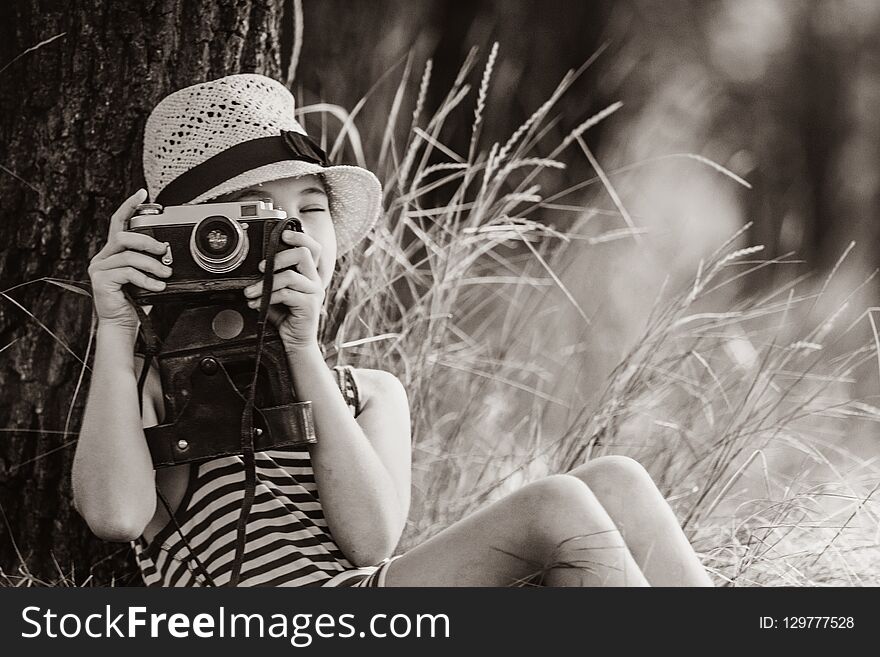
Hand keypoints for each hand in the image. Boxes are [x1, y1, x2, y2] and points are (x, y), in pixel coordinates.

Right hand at [88, 189, 171, 330]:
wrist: (123, 325)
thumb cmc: (135, 301)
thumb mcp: (146, 276)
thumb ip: (149, 261)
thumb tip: (167, 253)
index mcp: (114, 253)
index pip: (119, 222)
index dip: (129, 206)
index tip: (142, 193)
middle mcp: (103, 257)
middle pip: (124, 237)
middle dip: (148, 242)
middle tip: (164, 253)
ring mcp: (99, 268)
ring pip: (128, 255)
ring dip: (151, 265)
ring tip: (164, 275)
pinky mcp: (100, 280)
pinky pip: (127, 272)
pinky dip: (146, 279)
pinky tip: (156, 286)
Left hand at [243, 229, 324, 350]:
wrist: (296, 343)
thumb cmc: (286, 317)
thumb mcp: (277, 293)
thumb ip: (271, 278)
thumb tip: (253, 267)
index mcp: (309, 274)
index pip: (312, 247)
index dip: (299, 237)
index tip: (283, 234)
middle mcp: (315, 281)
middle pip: (304, 254)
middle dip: (279, 257)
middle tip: (260, 267)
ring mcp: (314, 292)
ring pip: (290, 276)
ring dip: (265, 283)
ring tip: (250, 292)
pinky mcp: (309, 305)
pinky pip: (286, 294)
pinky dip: (267, 297)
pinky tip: (256, 304)